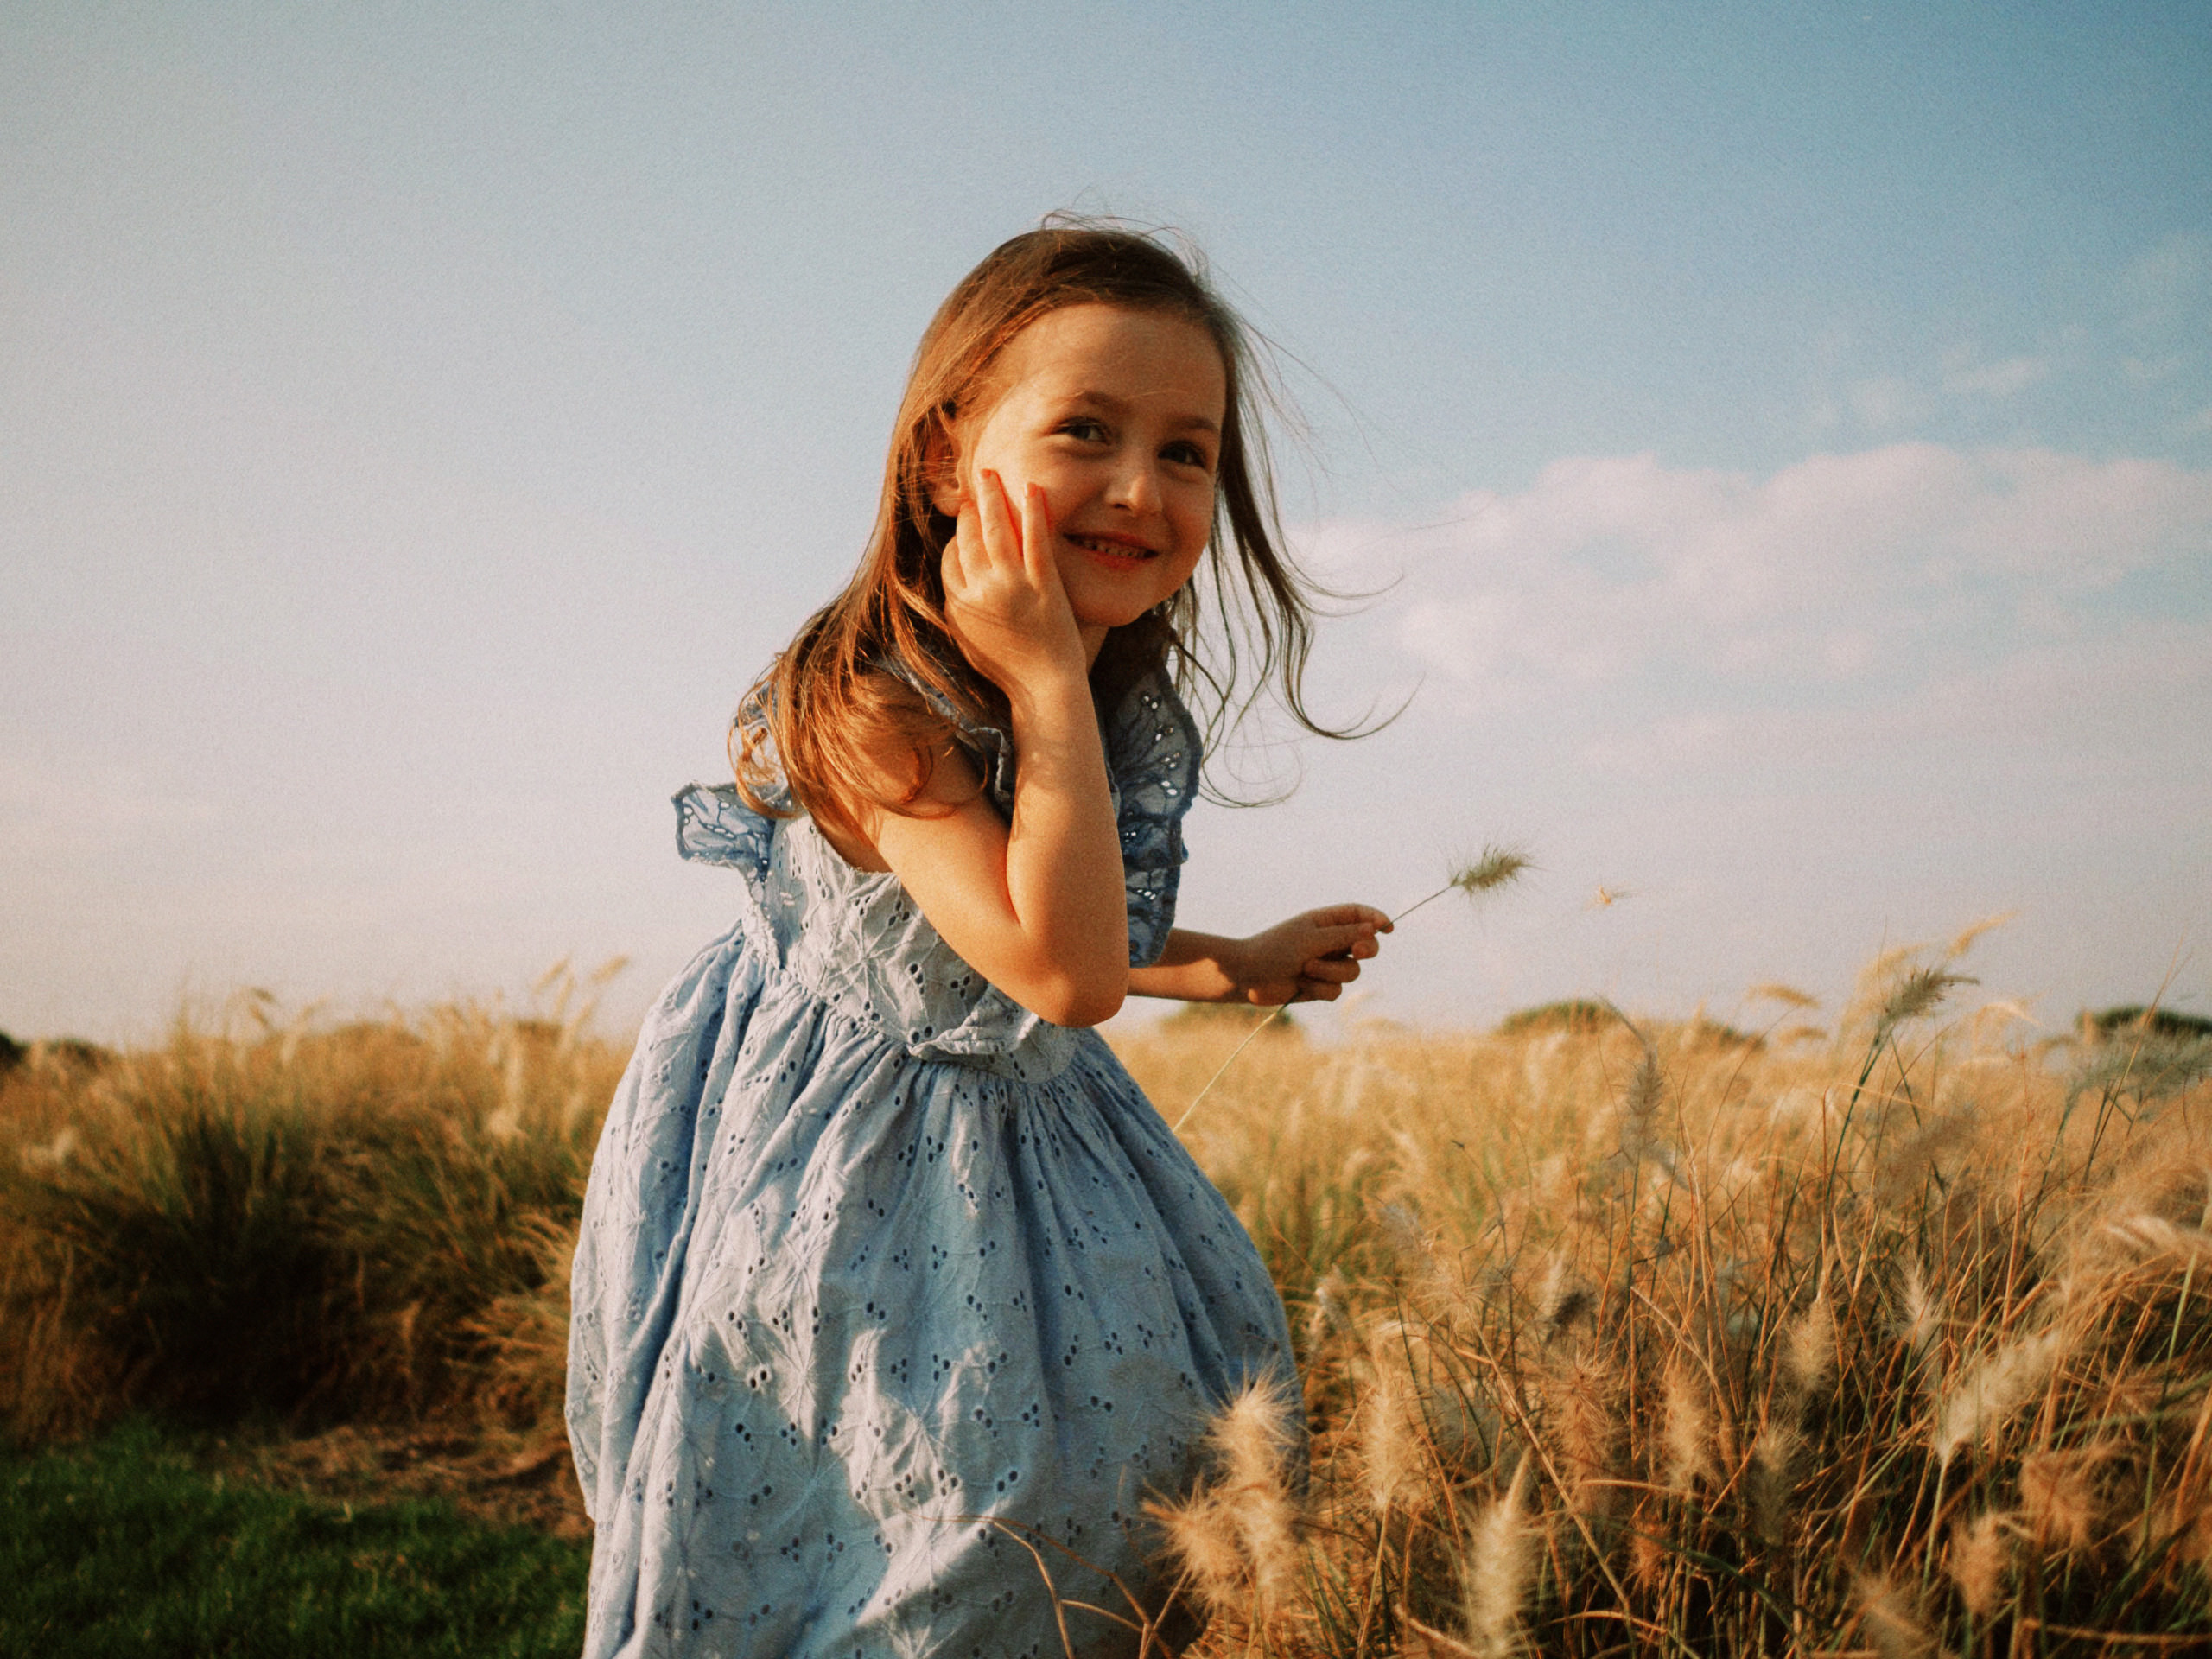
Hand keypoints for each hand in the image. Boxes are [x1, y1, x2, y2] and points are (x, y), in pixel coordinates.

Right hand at [941, 469, 1085, 699]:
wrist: (1044, 686)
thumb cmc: (1009, 669)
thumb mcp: (969, 641)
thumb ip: (957, 610)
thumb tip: (953, 583)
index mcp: (959, 604)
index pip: (951, 556)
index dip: (959, 535)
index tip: (966, 521)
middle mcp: (980, 590)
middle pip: (969, 535)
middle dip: (970, 505)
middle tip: (974, 483)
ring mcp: (1012, 585)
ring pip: (997, 528)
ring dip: (993, 495)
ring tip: (991, 473)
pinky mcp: (1043, 584)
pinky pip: (1035, 538)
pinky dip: (1033, 510)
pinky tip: (1034, 488)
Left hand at [1232, 905, 1392, 1005]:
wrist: (1247, 976)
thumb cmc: (1274, 950)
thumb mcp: (1311, 939)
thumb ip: (1343, 936)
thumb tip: (1372, 929)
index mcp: (1325, 921)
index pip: (1359, 915)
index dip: (1376, 919)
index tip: (1388, 928)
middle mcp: (1328, 941)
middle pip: (1365, 944)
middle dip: (1366, 949)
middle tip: (1359, 951)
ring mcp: (1325, 964)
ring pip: (1352, 971)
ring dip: (1331, 972)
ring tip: (1306, 969)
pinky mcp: (1319, 986)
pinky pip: (1336, 990)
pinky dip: (1320, 988)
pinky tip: (1300, 984)